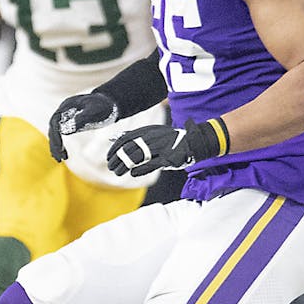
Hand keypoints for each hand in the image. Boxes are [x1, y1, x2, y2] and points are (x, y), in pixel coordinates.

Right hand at [48, 92, 117, 161]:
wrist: (110, 103)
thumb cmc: (104, 106)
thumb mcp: (95, 112)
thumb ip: (80, 119)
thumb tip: (63, 131)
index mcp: (67, 106)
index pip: (55, 123)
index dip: (56, 136)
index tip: (60, 149)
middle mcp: (63, 111)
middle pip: (53, 128)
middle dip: (55, 144)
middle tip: (59, 158)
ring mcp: (65, 116)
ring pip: (55, 132)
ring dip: (56, 146)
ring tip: (60, 159)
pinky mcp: (69, 122)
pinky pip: (60, 134)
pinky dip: (60, 144)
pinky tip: (63, 153)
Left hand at [106, 119, 222, 177]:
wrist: (194, 142)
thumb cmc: (170, 140)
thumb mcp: (153, 133)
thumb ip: (136, 136)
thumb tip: (115, 139)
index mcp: (148, 131)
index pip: (125, 138)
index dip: (115, 148)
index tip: (109, 156)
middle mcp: (153, 137)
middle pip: (129, 148)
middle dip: (117, 158)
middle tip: (111, 166)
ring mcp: (161, 147)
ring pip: (137, 156)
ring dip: (125, 165)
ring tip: (117, 172)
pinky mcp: (168, 158)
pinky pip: (151, 164)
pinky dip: (140, 169)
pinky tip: (132, 173)